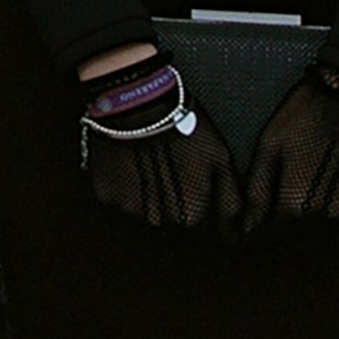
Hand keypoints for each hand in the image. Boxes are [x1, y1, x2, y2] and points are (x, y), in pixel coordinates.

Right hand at [79, 68, 241, 234]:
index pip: (201, 234)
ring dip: (150, 204)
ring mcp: (128, 211)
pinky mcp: (105, 195)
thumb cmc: (183, 127)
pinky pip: (119, 205)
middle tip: (172, 177)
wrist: (136, 100)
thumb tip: (233, 238)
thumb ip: (230, 205)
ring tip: (151, 172)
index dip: (201, 211)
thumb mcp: (220, 161)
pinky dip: (126, 192)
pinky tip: (132, 169)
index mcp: (191, 218)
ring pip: (145, 220)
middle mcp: (159, 223)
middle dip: (175, 210)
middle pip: (172, 230)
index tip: (195, 188)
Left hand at [245, 69, 338, 229]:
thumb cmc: (308, 116)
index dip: (268, 229)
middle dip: (295, 228)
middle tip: (294, 197)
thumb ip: (258, 189)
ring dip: (323, 222)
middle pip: (308, 239)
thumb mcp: (270, 144)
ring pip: (335, 234)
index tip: (265, 219)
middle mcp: (331, 217)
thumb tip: (247, 226)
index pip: (278, 236)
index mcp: (298, 203)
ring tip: (319, 187)